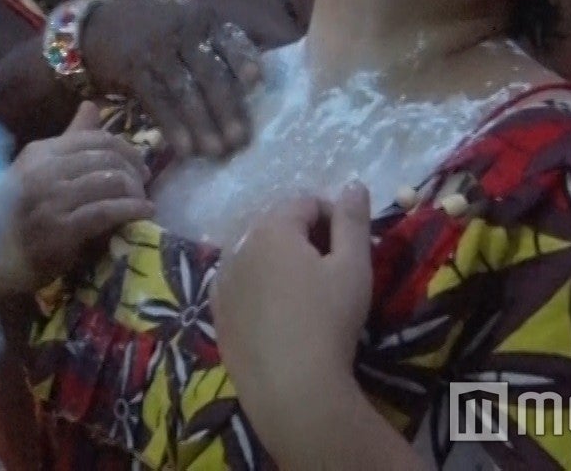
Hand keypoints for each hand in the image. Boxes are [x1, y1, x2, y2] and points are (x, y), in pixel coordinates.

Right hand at [2, 102, 152, 290]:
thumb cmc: (21, 213)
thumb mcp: (40, 169)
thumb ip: (70, 138)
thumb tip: (91, 105)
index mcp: (39, 152)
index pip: (95, 138)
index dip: (125, 149)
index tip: (139, 165)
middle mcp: (44, 171)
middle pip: (107, 159)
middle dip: (133, 171)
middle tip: (143, 185)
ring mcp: (51, 200)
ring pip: (110, 182)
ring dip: (134, 191)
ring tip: (141, 201)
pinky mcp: (61, 229)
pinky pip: (106, 211)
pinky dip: (131, 209)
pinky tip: (144, 212)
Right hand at [78, 0, 262, 159]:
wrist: (101, 25)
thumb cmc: (158, 33)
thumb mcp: (190, 28)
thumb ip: (220, 50)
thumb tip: (257, 87)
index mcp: (204, 21)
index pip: (229, 39)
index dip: (242, 60)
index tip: (256, 83)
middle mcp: (182, 32)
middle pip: (209, 71)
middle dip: (226, 107)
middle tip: (239, 140)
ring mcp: (156, 50)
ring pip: (184, 90)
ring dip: (201, 123)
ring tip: (215, 151)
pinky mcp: (134, 69)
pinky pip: (157, 100)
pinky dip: (172, 126)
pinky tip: (184, 148)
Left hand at [212, 182, 371, 453]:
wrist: (291, 386)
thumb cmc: (329, 319)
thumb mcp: (354, 266)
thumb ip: (353, 221)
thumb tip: (353, 185)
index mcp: (272, 228)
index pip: (305, 203)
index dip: (334, 217)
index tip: (352, 246)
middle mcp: (238, 245)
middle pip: (276, 226)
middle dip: (305, 237)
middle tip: (332, 269)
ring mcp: (221, 279)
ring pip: (255, 254)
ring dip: (279, 261)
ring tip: (307, 292)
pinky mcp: (216, 312)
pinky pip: (240, 285)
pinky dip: (259, 287)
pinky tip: (279, 312)